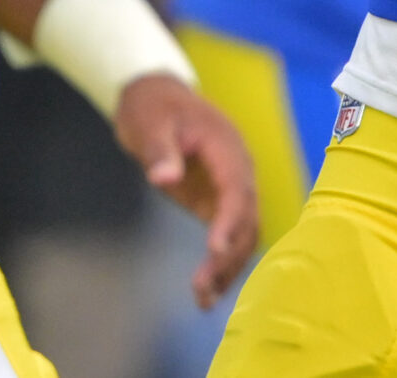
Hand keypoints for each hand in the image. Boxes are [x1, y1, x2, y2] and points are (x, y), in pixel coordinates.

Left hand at [114, 72, 258, 306]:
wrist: (157, 98)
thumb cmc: (153, 107)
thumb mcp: (150, 123)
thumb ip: (159, 150)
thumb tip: (164, 177)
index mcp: (226, 147)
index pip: (236, 188)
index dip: (229, 220)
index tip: (215, 249)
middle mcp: (238, 170)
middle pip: (246, 218)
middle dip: (228, 255)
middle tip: (201, 288)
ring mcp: (231, 187)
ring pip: (244, 233)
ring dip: (228, 266)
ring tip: (203, 299)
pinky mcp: (218, 202)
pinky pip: (230, 236)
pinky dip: (222, 263)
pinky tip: (207, 292)